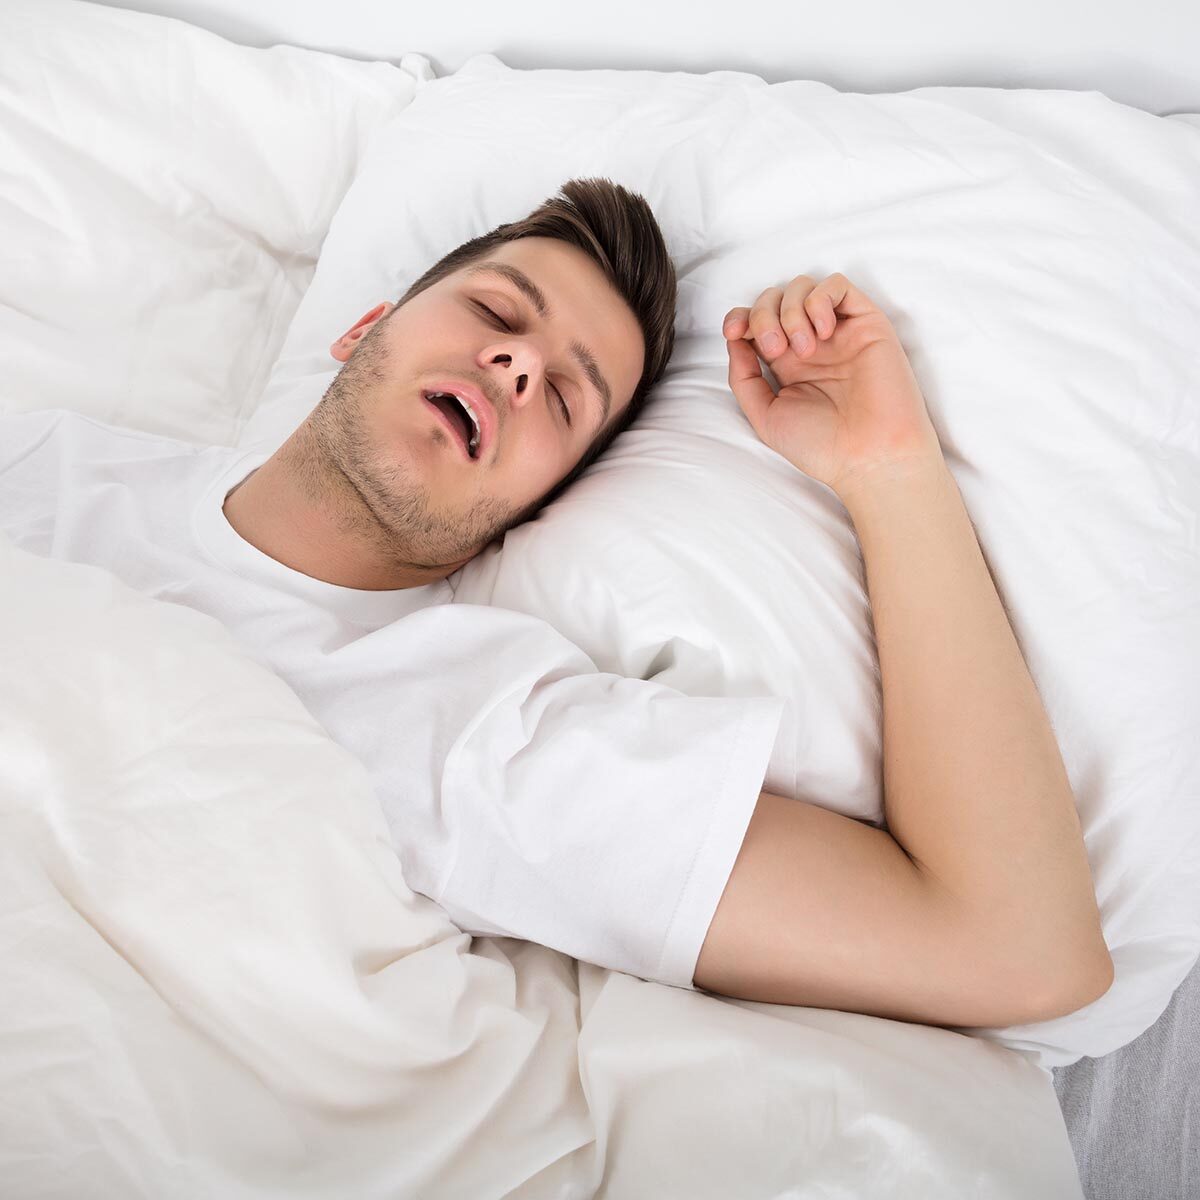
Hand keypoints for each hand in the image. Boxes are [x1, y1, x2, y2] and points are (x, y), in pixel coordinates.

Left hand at [723, 273, 943, 497]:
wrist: (868, 456)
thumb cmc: (822, 446)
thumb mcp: (766, 416)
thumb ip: (743, 379)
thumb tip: (734, 341)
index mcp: (786, 365)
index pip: (755, 321)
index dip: (740, 317)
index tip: (734, 332)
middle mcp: (811, 344)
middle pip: (774, 299)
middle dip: (763, 315)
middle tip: (776, 349)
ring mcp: (838, 332)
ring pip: (802, 287)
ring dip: (791, 310)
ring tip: (804, 348)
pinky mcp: (866, 323)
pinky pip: (838, 285)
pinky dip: (820, 299)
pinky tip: (823, 331)